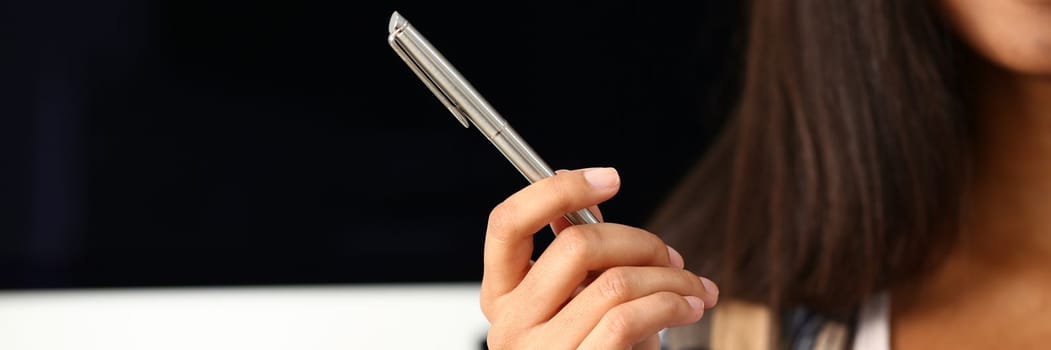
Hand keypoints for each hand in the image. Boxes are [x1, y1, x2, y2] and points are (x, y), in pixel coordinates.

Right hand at [481, 168, 718, 348]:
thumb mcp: (581, 303)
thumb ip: (579, 258)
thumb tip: (590, 203)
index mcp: (501, 296)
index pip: (507, 223)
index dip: (557, 190)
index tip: (609, 179)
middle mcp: (510, 324)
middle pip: (574, 245)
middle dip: (639, 240)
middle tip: (670, 256)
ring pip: (615, 281)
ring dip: (670, 278)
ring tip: (694, 288)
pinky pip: (629, 317)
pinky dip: (670, 303)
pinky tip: (687, 308)